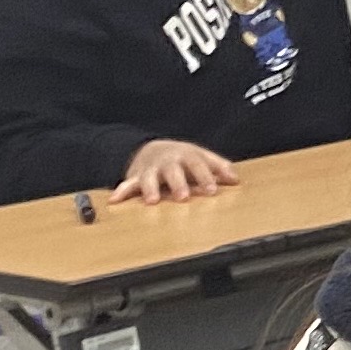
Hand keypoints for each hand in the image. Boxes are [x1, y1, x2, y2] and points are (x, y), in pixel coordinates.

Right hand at [111, 139, 239, 204]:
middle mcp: (168, 161)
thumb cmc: (183, 158)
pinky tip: (115, 200)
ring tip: (152, 201)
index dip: (205, 177)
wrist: (153, 148)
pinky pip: (127, 184)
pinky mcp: (136, 177)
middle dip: (178, 183)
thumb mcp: (201, 157)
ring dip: (150, 189)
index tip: (212, 190)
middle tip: (184, 197)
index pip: (198, 165)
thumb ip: (219, 167)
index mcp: (187, 155)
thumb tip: (235, 179)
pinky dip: (121, 192)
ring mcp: (151, 169)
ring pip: (149, 178)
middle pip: (173, 171)